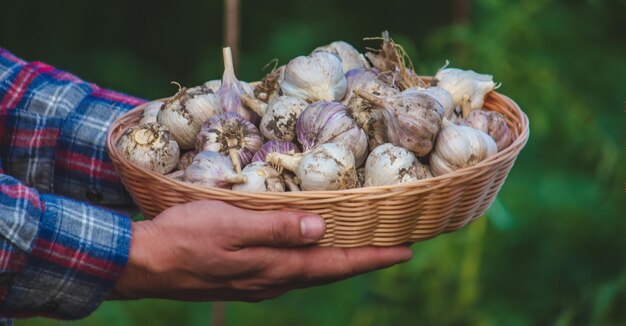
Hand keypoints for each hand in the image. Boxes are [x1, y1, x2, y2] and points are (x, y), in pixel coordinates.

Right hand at [111, 200, 411, 301]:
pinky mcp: (245, 277)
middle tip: (394, 247)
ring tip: (363, 247)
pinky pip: (292, 270)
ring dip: (341, 260)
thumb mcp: (232, 225)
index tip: (406, 250)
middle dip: (365, 260)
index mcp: (276, 267)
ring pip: (312, 272)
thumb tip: (322, 230)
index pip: (336, 264)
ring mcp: (259, 282)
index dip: (373, 258)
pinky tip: (314, 249)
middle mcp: (274, 280)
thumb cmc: (185, 236)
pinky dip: (314, 260)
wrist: (144, 263)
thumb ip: (278, 229)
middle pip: (330, 272)